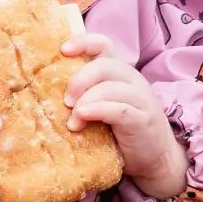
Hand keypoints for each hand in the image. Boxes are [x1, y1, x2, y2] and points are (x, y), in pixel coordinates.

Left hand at [60, 32, 186, 198]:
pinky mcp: (143, 120)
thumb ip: (86, 94)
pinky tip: (83, 119)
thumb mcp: (103, 106)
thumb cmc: (122, 132)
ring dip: (85, 101)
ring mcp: (141, 99)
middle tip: (66, 101)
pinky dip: (97, 111)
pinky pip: (119, 109)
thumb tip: (46, 90)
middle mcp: (133, 81)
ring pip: (110, 87)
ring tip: (73, 122)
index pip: (104, 45)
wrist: (155, 158)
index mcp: (120, 74)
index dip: (83, 42)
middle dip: (80, 80)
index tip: (62, 50)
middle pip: (105, 65)